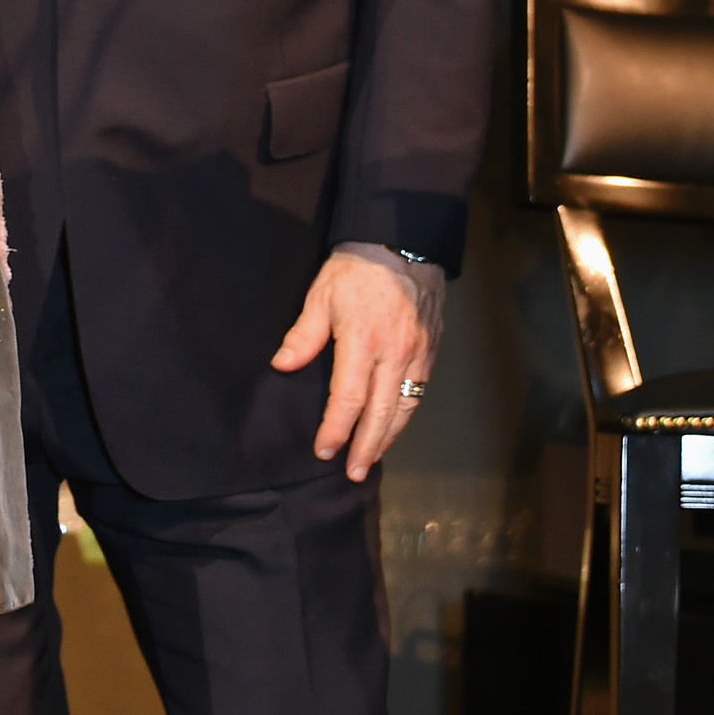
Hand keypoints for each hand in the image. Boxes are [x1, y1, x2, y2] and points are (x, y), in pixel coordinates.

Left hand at [272, 247, 440, 481]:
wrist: (403, 240)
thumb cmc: (357, 267)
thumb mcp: (321, 295)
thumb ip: (303, 335)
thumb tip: (283, 364)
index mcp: (362, 344)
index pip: (347, 401)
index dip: (335, 430)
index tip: (324, 450)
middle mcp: (394, 355)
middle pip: (380, 414)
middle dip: (365, 448)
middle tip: (354, 474)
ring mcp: (417, 354)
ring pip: (404, 408)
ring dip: (388, 438)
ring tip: (373, 459)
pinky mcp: (430, 349)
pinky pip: (418, 392)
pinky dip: (405, 415)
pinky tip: (394, 426)